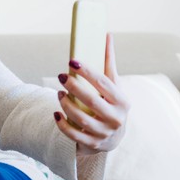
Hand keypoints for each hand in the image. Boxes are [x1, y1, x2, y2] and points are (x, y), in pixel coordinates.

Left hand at [53, 33, 129, 155]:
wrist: (114, 137)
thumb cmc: (112, 103)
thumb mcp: (114, 86)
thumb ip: (108, 62)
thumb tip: (106, 35)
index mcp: (123, 101)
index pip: (104, 83)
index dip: (88, 72)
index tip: (72, 61)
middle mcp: (116, 119)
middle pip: (91, 101)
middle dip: (74, 87)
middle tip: (60, 76)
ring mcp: (104, 133)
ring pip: (81, 119)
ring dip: (66, 105)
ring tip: (58, 93)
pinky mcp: (92, 144)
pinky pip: (73, 135)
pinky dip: (62, 125)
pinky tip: (56, 113)